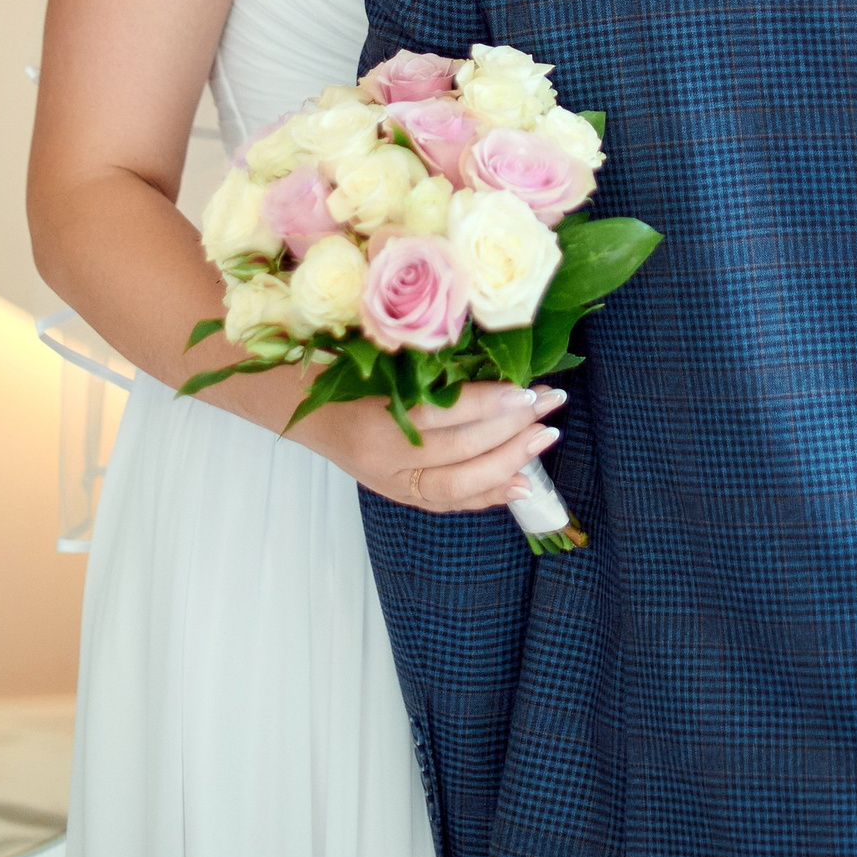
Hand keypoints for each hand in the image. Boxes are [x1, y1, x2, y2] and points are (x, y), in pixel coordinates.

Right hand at [293, 380, 566, 511]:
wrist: (307, 412)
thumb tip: (492, 354)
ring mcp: (395, 485)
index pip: (441, 414)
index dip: (487, 404)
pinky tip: (523, 483)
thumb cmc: (344, 373)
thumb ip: (426, 361)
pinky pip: (452, 503)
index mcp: (373, 418)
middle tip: (549, 405)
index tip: (526, 389)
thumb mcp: (378, 358)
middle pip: (458, 452)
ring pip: (460, 484)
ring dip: (510, 461)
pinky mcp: (404, 498)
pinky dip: (490, 494)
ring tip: (544, 438)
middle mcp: (385, 459)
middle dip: (511, 430)